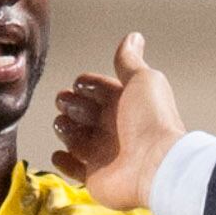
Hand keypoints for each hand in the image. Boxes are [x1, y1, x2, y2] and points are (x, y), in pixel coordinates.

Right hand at [49, 32, 187, 213]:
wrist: (155, 165)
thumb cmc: (151, 122)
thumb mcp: (142, 81)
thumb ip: (130, 61)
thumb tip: (133, 37)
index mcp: (123, 104)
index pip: (95, 89)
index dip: (85, 85)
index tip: (80, 86)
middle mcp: (113, 128)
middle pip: (81, 111)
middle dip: (71, 105)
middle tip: (67, 104)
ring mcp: (103, 153)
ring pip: (74, 138)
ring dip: (64, 128)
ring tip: (64, 124)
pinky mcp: (95, 177)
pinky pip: (73, 169)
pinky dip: (63, 162)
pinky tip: (60, 154)